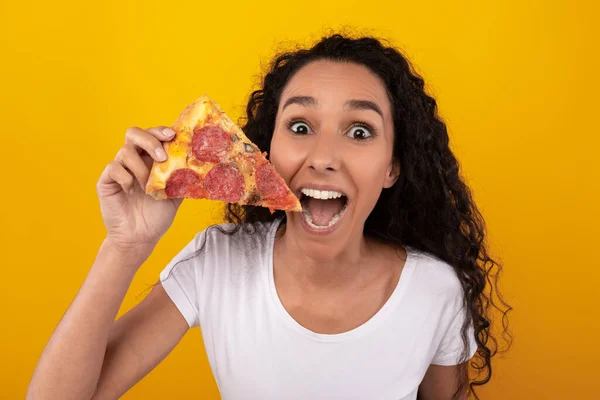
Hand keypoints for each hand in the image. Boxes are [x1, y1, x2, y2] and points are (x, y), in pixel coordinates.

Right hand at [97, 126, 181, 256]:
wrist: (141, 237)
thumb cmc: (157, 215)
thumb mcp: (176, 195)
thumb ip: (184, 178)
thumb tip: (201, 164)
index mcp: (150, 159)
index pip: (152, 134)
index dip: (160, 131)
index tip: (172, 135)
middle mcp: (133, 160)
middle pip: (134, 133)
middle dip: (150, 140)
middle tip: (162, 157)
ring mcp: (118, 169)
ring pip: (125, 151)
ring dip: (141, 167)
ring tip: (147, 186)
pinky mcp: (106, 181)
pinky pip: (113, 168)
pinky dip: (126, 178)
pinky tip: (131, 191)